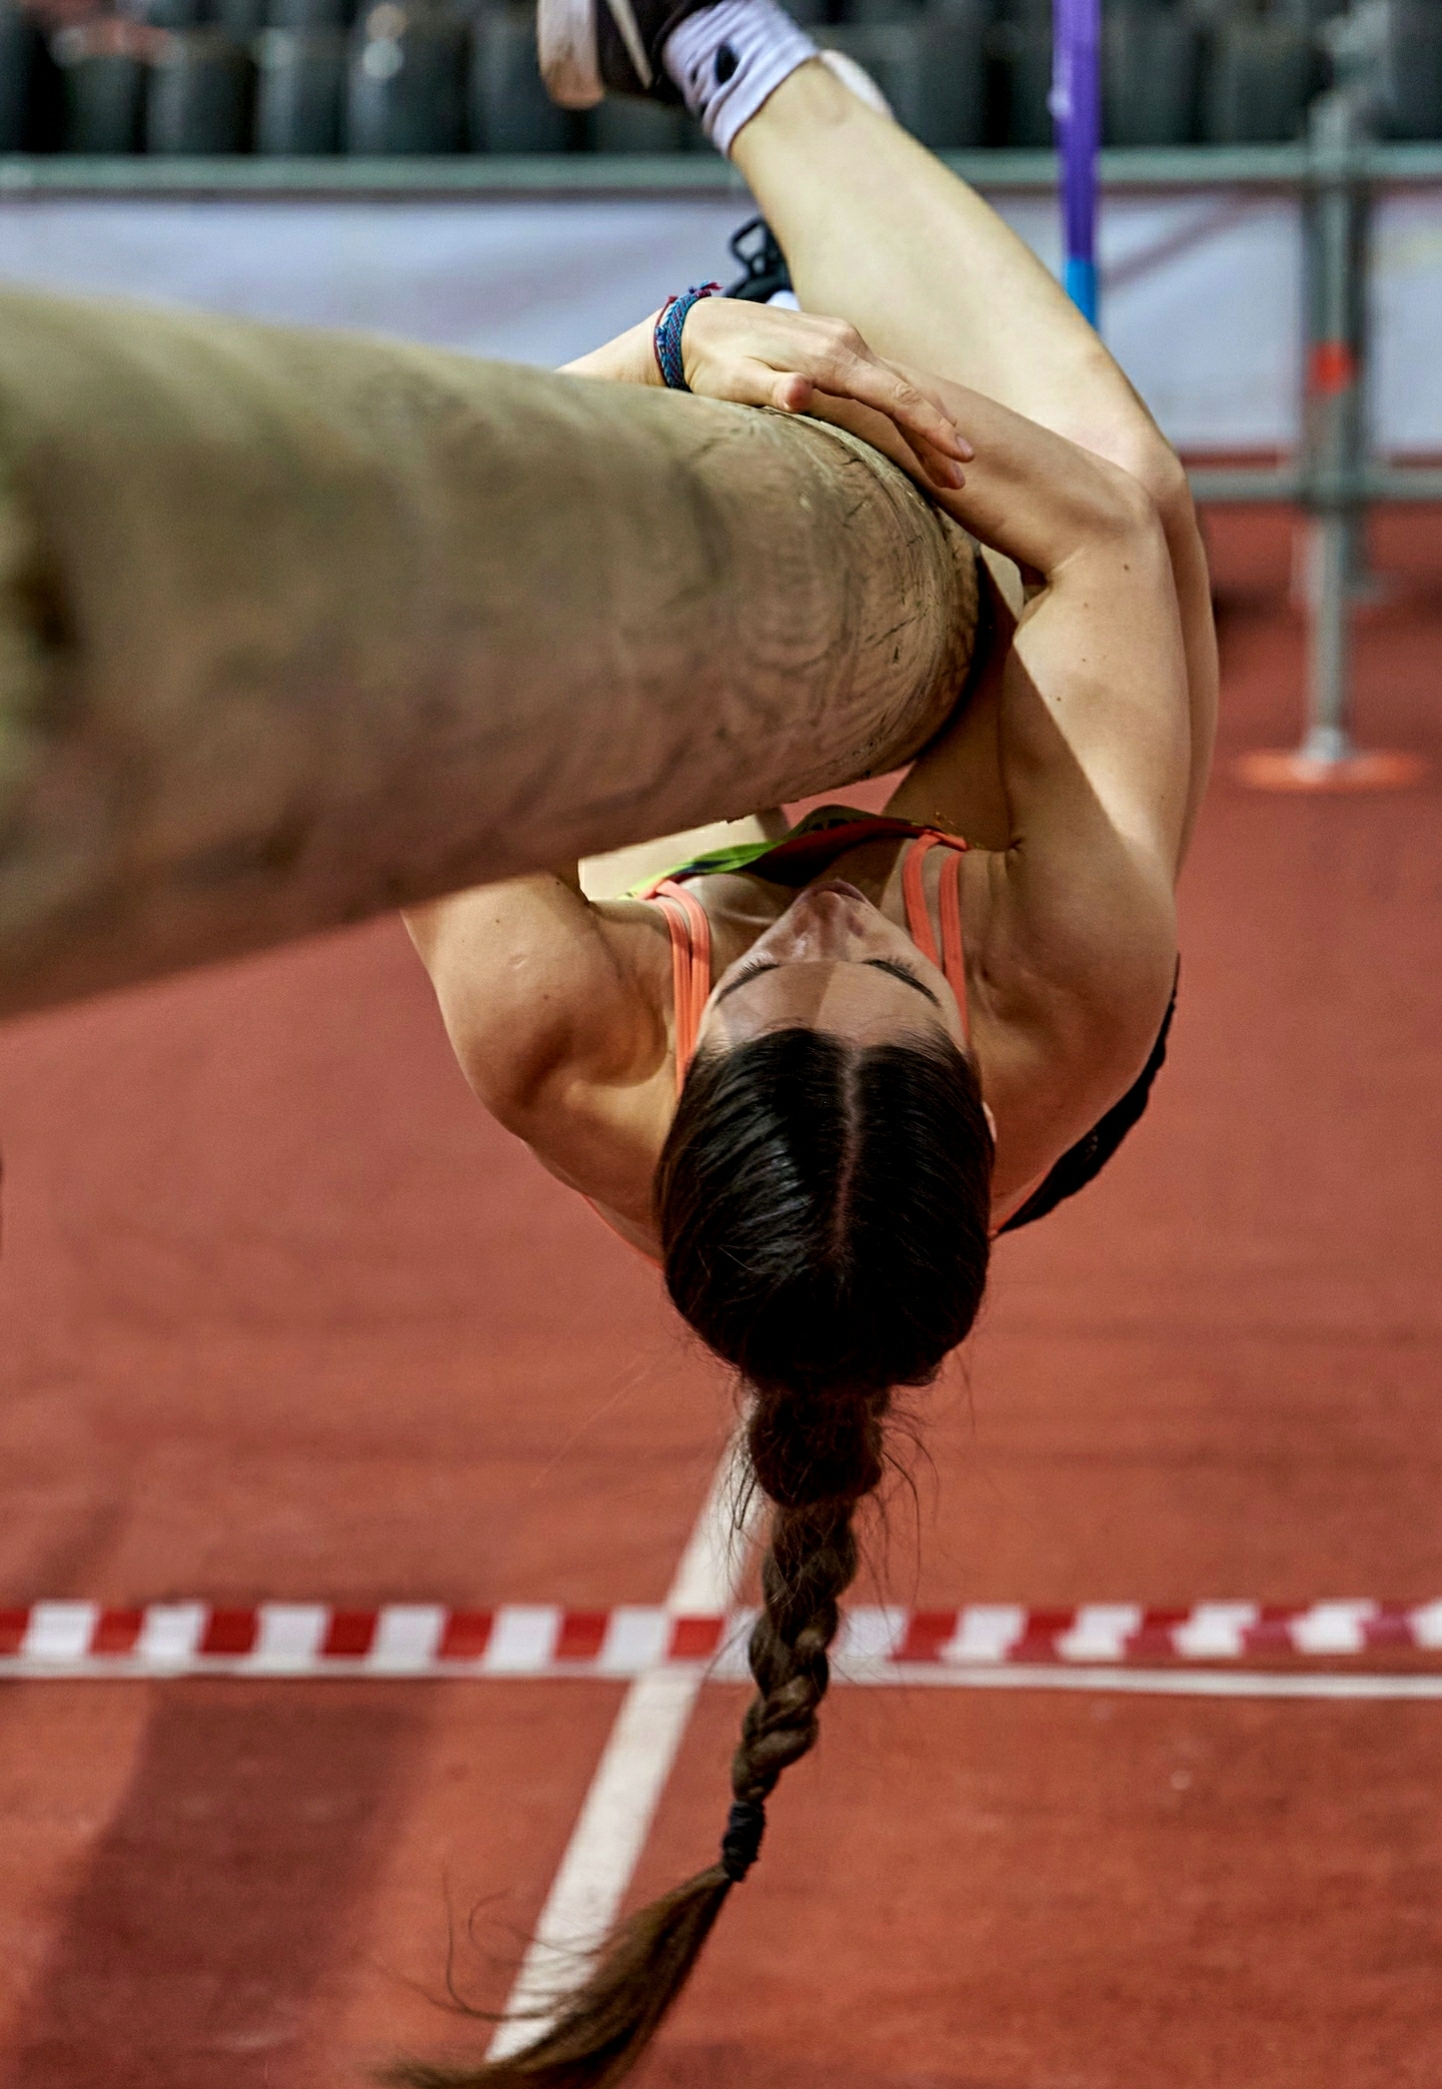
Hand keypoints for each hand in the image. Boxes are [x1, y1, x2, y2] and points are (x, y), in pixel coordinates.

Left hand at [675, 297, 972, 492]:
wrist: (696, 327)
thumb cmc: (712, 365)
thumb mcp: (735, 384)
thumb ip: (770, 391)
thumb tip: (799, 393)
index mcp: (830, 357)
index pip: (894, 396)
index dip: (929, 427)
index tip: (960, 455)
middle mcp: (846, 341)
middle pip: (907, 391)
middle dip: (939, 433)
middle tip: (963, 477)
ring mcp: (844, 338)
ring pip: (898, 384)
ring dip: (925, 422)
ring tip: (949, 461)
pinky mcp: (837, 343)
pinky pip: (882, 378)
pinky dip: (904, 405)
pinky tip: (915, 427)